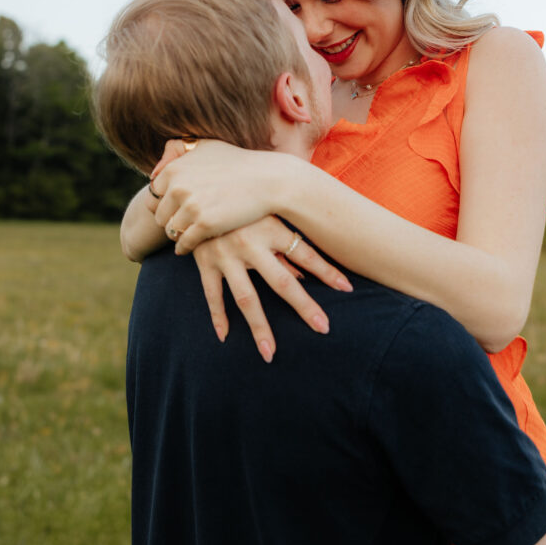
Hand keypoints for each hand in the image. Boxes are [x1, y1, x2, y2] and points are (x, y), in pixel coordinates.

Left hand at [150, 139, 292, 250]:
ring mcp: (190, 207)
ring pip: (171, 230)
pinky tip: (190, 247)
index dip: (164, 202)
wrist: (268, 180)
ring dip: (177, 234)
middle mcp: (177, 187)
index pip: (153, 195)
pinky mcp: (204, 225)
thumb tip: (154, 170)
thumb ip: (177, 151)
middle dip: (170, 219)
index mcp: (173, 169)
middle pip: (159, 215)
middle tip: (182, 224)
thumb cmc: (238, 162)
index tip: (175, 208)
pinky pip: (184, 243)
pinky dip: (185, 247)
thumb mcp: (205, 146)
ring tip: (187, 235)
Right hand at [192, 216, 352, 362]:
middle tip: (323, 328)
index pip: (306, 253)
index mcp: (271, 228)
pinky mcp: (204, 262)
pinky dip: (218, 317)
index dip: (328, 271)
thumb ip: (284, 244)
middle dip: (304, 306)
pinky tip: (226, 337)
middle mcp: (250, 243)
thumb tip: (305, 276)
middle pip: (281, 282)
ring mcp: (226, 254)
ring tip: (270, 353)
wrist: (197, 191)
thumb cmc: (242, 202)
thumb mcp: (266, 214)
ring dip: (259, 327)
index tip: (348, 288)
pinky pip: (212, 294)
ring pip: (246, 298)